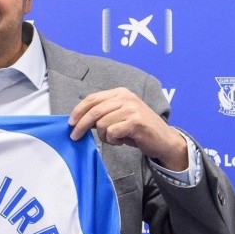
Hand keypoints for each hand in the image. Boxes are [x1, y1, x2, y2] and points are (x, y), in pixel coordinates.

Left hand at [68, 87, 187, 170]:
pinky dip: (113, 140)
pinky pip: (112, 132)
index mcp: (120, 93)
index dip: (78, 111)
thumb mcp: (119, 116)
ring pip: (102, 124)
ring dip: (105, 136)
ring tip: (115, 138)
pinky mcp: (136, 121)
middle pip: (94, 111)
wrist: (164, 140)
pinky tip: (122, 141)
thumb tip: (78, 119)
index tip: (70, 123)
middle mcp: (126, 97)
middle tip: (75, 137)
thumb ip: (102, 114)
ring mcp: (132, 108)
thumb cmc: (138, 130)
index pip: (92, 99)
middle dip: (81, 126)